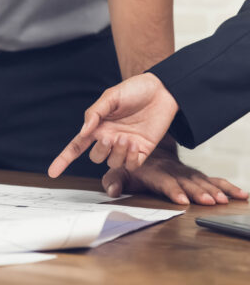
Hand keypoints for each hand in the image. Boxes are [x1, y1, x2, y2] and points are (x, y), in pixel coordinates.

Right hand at [48, 73, 178, 177]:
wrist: (163, 90)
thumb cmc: (135, 90)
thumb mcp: (110, 97)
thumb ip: (94, 114)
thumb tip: (83, 132)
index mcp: (97, 127)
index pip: (76, 147)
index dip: (63, 160)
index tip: (52, 173)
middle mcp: (109, 138)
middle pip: (95, 157)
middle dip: (100, 150)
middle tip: (110, 137)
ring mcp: (125, 146)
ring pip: (113, 162)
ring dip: (117, 152)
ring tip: (126, 138)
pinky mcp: (141, 151)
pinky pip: (131, 165)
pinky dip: (130, 158)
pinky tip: (134, 144)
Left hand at [102, 151, 247, 204]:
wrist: (148, 148)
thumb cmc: (131, 165)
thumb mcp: (118, 170)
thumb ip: (114, 181)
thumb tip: (112, 191)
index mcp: (154, 171)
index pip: (164, 181)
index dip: (172, 190)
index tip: (181, 199)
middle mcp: (172, 171)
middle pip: (187, 182)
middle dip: (198, 192)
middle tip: (209, 201)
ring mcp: (185, 173)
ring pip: (202, 180)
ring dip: (214, 190)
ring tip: (224, 200)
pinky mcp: (195, 175)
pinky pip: (213, 179)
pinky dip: (227, 186)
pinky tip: (240, 194)